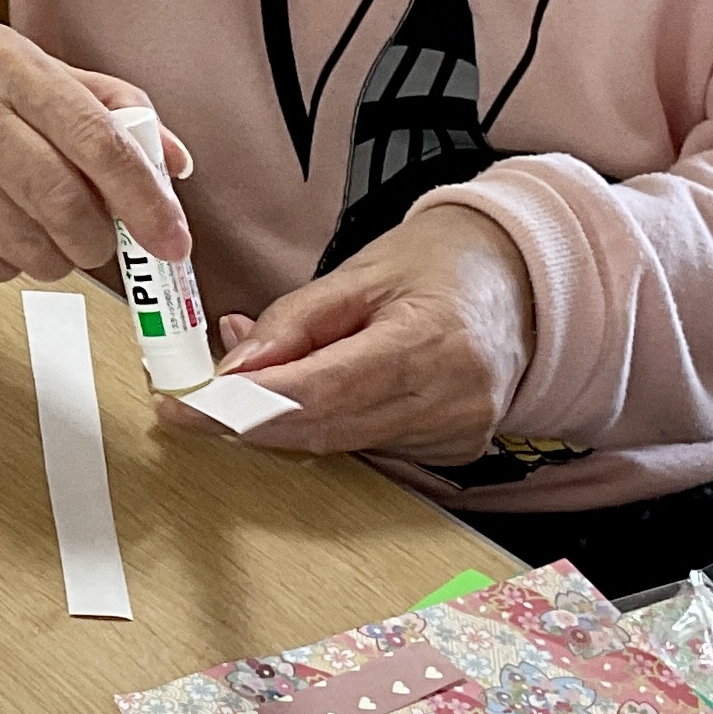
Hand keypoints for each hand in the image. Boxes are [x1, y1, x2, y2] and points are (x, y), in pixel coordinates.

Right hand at [0, 0, 191, 283]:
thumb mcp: (29, 58)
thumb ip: (106, 104)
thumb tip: (173, 162)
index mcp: (14, 70)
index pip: (97, 142)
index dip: (145, 200)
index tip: (172, 240)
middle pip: (60, 203)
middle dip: (98, 240)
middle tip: (103, 239)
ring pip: (21, 244)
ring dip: (56, 257)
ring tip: (55, 238)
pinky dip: (8, 263)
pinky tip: (6, 236)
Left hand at [163, 208, 532, 464]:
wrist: (524, 279)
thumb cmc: (446, 262)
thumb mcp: (364, 270)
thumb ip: (296, 321)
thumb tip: (233, 367)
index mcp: (431, 342)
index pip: (321, 392)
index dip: (246, 407)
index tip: (188, 406)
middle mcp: (451, 399)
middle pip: (325, 430)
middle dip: (248, 421)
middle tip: (192, 405)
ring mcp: (457, 433)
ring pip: (341, 445)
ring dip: (284, 423)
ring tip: (253, 381)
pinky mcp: (452, 451)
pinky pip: (368, 448)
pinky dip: (327, 426)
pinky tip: (310, 396)